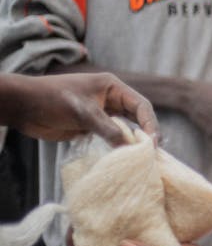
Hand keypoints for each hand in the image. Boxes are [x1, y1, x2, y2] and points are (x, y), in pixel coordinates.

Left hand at [3, 72, 158, 143]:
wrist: (24, 107)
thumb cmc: (52, 100)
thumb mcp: (83, 112)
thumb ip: (107, 129)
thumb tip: (128, 147)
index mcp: (113, 87)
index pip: (141, 105)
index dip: (150, 124)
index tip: (152, 143)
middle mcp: (111, 99)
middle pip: (138, 117)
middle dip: (146, 133)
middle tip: (152, 153)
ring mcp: (102, 113)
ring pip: (127, 127)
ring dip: (133, 141)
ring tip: (143, 158)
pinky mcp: (93, 126)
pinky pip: (113, 137)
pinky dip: (119, 146)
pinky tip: (124, 158)